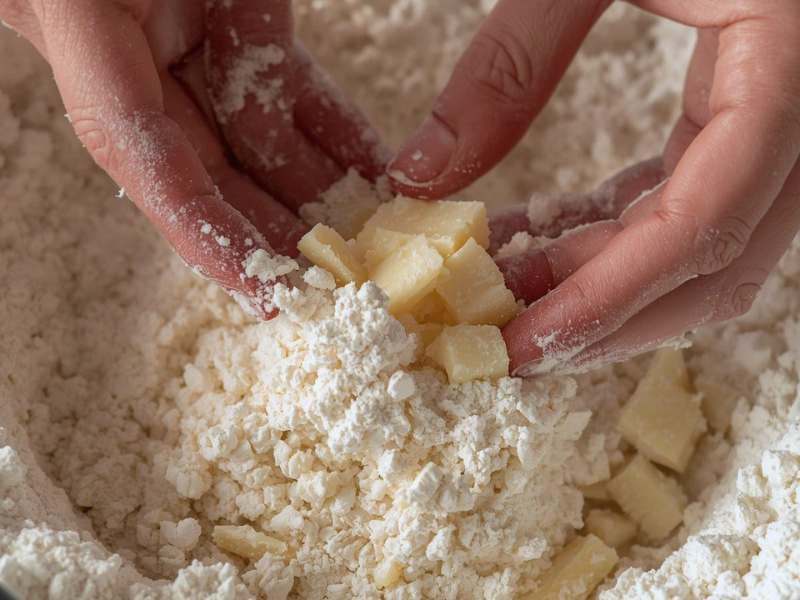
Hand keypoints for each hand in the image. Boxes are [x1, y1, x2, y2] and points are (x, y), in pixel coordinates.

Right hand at [1, 0, 384, 317]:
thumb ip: (127, 62)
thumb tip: (159, 149)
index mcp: (76, 15)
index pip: (137, 148)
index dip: (198, 229)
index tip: (262, 292)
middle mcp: (129, 42)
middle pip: (200, 168)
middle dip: (268, 234)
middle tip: (334, 291)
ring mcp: (189, 34)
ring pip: (252, 141)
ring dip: (311, 195)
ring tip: (373, 242)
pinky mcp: (241, 19)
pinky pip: (287, 96)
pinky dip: (330, 137)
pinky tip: (375, 176)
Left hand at [389, 0, 799, 373]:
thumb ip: (508, 63)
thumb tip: (419, 178)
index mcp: (787, 65)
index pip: (707, 221)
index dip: (612, 299)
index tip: (525, 345)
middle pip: (713, 268)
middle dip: (606, 323)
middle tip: (506, 349)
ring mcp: (783, 130)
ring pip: (704, 256)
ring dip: (602, 292)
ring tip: (506, 298)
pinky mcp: (748, 127)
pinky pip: (687, 211)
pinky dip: (611, 243)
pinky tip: (540, 246)